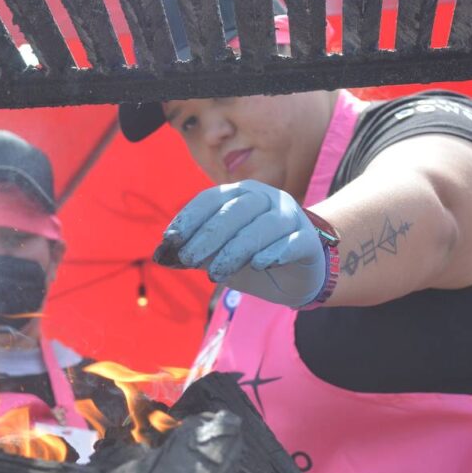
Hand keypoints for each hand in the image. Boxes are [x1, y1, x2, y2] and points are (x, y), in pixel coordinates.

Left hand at [154, 180, 326, 307]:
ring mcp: (291, 217)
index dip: (190, 217)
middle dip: (208, 235)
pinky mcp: (309, 240)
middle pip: (236, 210)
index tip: (170, 239)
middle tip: (188, 258)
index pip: (212, 199)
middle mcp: (267, 199)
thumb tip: (162, 256)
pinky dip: (274, 252)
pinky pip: (292, 242)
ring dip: (236, 249)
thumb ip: (195, 254)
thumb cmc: (252, 260)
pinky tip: (258, 264)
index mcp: (242, 195)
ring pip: (263, 226)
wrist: (295, 277)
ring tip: (216, 274)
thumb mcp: (218, 257)